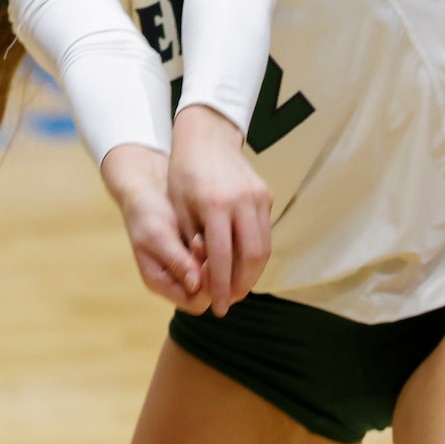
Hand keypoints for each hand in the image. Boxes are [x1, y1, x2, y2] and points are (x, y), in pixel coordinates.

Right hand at [100, 143, 209, 311]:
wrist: (147, 188)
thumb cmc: (145, 212)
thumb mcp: (156, 236)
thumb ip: (176, 261)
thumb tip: (196, 285)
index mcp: (162, 283)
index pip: (196, 303)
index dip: (209, 288)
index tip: (210, 261)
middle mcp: (177, 281)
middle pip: (212, 294)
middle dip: (216, 273)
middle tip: (210, 245)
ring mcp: (190, 267)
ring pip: (219, 278)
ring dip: (220, 259)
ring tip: (205, 235)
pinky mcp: (199, 252)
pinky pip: (220, 259)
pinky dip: (221, 247)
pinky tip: (214, 228)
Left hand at [167, 105, 271, 316]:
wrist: (206, 136)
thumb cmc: (183, 174)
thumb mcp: (178, 208)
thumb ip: (191, 244)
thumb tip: (200, 281)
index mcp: (215, 205)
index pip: (222, 258)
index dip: (221, 287)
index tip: (218, 307)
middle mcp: (241, 201)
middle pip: (251, 257)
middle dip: (242, 285)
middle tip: (231, 302)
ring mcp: (258, 197)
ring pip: (264, 247)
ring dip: (253, 273)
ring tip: (238, 289)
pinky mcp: (266, 195)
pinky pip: (265, 233)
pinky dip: (256, 254)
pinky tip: (244, 266)